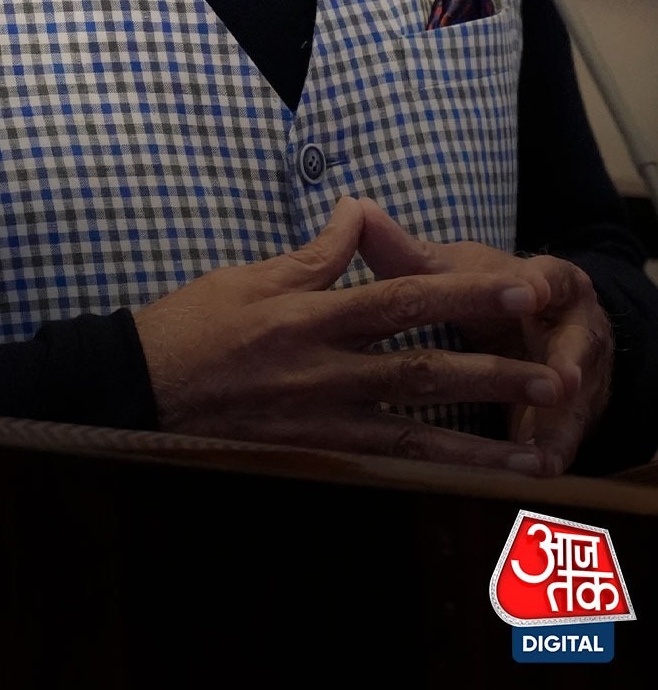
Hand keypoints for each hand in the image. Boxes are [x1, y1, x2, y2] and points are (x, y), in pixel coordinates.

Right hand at [133, 197, 568, 471]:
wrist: (137, 389)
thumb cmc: (190, 324)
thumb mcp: (250, 275)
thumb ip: (315, 254)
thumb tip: (356, 210)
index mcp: (308, 316)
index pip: (401, 299)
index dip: (462, 292)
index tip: (515, 286)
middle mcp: (322, 372)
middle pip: (422, 371)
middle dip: (492, 374)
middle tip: (552, 376)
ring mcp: (319, 422)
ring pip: (413, 433)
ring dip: (478, 441)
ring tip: (533, 447)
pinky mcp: (312, 454)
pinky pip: (382, 464)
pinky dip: (428, 471)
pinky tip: (466, 479)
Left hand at [356, 200, 612, 474]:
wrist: (545, 324)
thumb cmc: (488, 292)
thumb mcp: (455, 271)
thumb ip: (408, 251)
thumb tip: (356, 209)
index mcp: (547, 279)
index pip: (548, 277)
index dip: (538, 285)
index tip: (530, 292)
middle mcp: (573, 322)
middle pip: (574, 342)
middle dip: (565, 362)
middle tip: (559, 380)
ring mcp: (579, 370)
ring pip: (573, 398)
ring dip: (559, 423)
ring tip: (542, 450)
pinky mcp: (573, 412)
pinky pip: (565, 436)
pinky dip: (549, 452)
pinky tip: (534, 470)